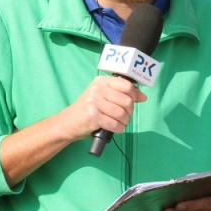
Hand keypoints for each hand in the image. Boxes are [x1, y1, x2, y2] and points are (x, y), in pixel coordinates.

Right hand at [0, 76, 146, 186]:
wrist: (67, 123)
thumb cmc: (88, 110)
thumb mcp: (104, 97)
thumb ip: (122, 94)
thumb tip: (143, 96)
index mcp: (102, 82)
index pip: (127, 86)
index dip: (134, 96)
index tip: (132, 103)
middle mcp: (98, 89)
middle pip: (127, 101)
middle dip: (129, 112)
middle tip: (123, 116)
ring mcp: (94, 102)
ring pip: (122, 113)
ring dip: (124, 122)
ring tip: (119, 123)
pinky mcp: (93, 115)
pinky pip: (115, 124)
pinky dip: (118, 129)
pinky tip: (116, 128)